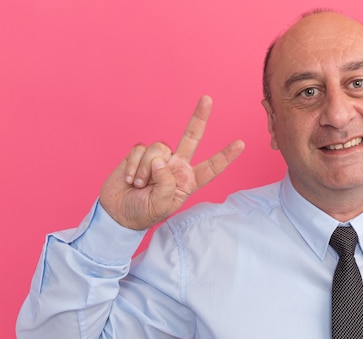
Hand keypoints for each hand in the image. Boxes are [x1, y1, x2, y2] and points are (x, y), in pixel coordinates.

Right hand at [100, 96, 244, 229]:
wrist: (118, 212)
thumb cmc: (144, 212)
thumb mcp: (162, 206)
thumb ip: (167, 183)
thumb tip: (161, 160)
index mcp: (188, 181)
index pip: (211, 168)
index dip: (225, 156)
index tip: (241, 144)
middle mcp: (177, 166)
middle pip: (191, 137)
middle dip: (199, 117)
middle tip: (208, 98)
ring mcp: (159, 158)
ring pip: (159, 149)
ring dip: (145, 169)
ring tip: (140, 185)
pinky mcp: (140, 153)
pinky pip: (140, 150)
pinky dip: (133, 165)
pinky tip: (130, 179)